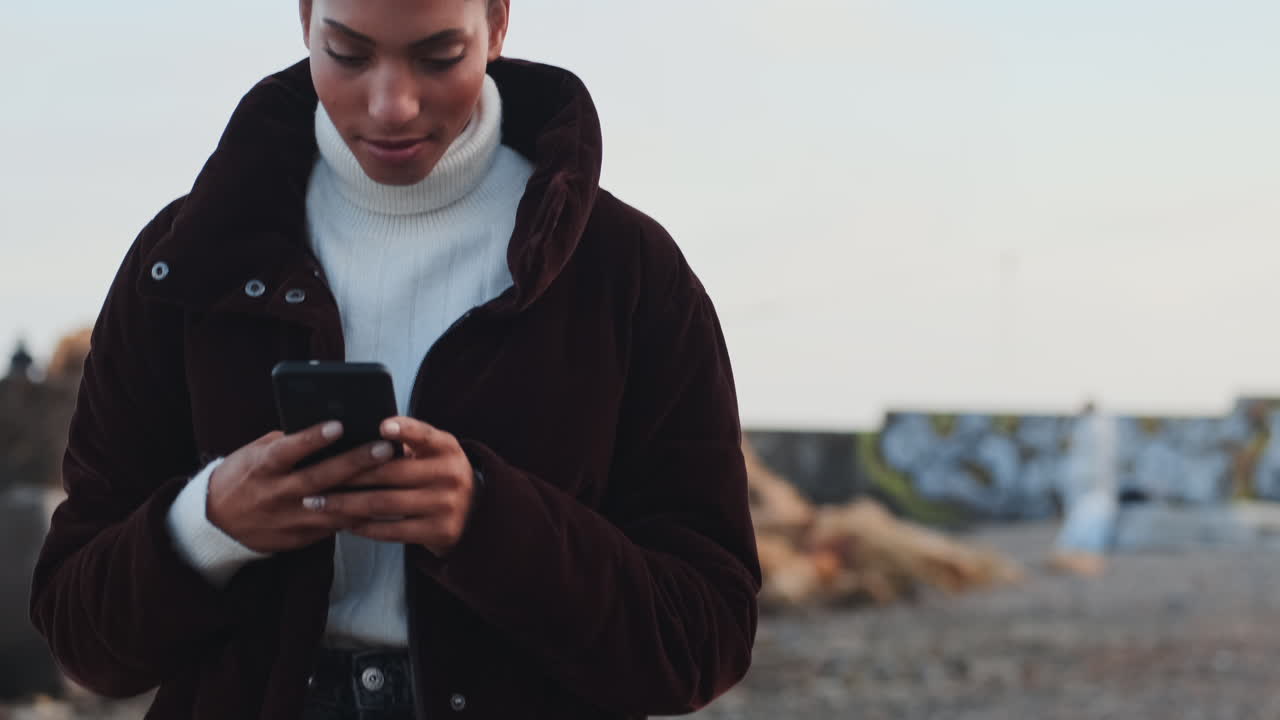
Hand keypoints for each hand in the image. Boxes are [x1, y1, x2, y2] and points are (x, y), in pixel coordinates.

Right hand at [207, 422, 396, 552]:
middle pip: (319, 478)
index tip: (339, 424)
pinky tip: (385, 503)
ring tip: (395, 477)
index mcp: (262, 467)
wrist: (216, 521)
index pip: (288, 450)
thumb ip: (289, 442)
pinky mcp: (300, 538)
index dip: (312, 438)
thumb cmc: (245, 475)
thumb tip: (331, 427)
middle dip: (354, 463)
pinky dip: (359, 515)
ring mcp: (289, 519)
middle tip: (384, 448)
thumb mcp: (257, 453)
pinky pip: (334, 526)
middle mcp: (276, 494)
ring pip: (333, 506)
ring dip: (366, 493)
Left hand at [311, 417, 476, 556]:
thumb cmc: (437, 474)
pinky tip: (342, 523)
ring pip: (385, 504)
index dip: (404, 430)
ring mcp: (446, 505)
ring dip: (346, 504)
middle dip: (349, 476)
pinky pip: (393, 530)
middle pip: (392, 473)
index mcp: (447, 448)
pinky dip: (364, 527)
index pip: (425, 435)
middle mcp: (450, 474)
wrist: (475, 514)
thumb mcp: (434, 452)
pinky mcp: (439, 531)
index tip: (381, 426)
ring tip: (318, 503)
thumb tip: (355, 436)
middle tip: (314, 478)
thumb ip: (407, 442)